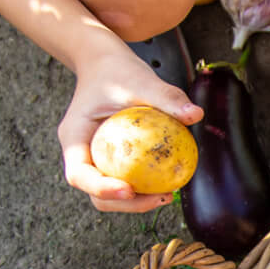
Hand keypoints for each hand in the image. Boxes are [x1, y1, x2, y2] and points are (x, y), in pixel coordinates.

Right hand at [58, 46, 203, 211]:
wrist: (105, 63)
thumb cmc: (116, 70)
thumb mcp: (140, 80)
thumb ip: (166, 97)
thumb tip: (195, 114)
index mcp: (74, 137)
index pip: (79, 174)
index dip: (101, 188)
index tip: (128, 190)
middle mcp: (80, 153)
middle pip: (95, 193)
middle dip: (126, 204)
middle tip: (161, 197)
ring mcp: (94, 159)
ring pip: (109, 194)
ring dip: (137, 202)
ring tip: (168, 195)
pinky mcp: (110, 160)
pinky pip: (124, 179)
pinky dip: (143, 186)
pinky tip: (169, 182)